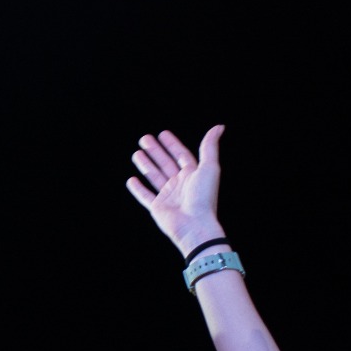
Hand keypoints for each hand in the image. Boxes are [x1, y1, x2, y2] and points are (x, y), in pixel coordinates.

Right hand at [125, 125, 225, 253]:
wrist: (194, 224)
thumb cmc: (204, 197)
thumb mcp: (209, 167)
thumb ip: (209, 147)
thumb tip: (219, 127)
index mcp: (192, 175)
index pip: (181, 155)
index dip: (172, 144)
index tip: (162, 134)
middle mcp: (179, 184)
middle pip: (165, 163)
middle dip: (155, 151)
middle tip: (144, 139)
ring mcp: (168, 196)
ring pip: (154, 177)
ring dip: (145, 165)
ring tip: (136, 154)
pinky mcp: (157, 208)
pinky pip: (145, 196)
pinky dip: (138, 189)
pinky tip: (131, 180)